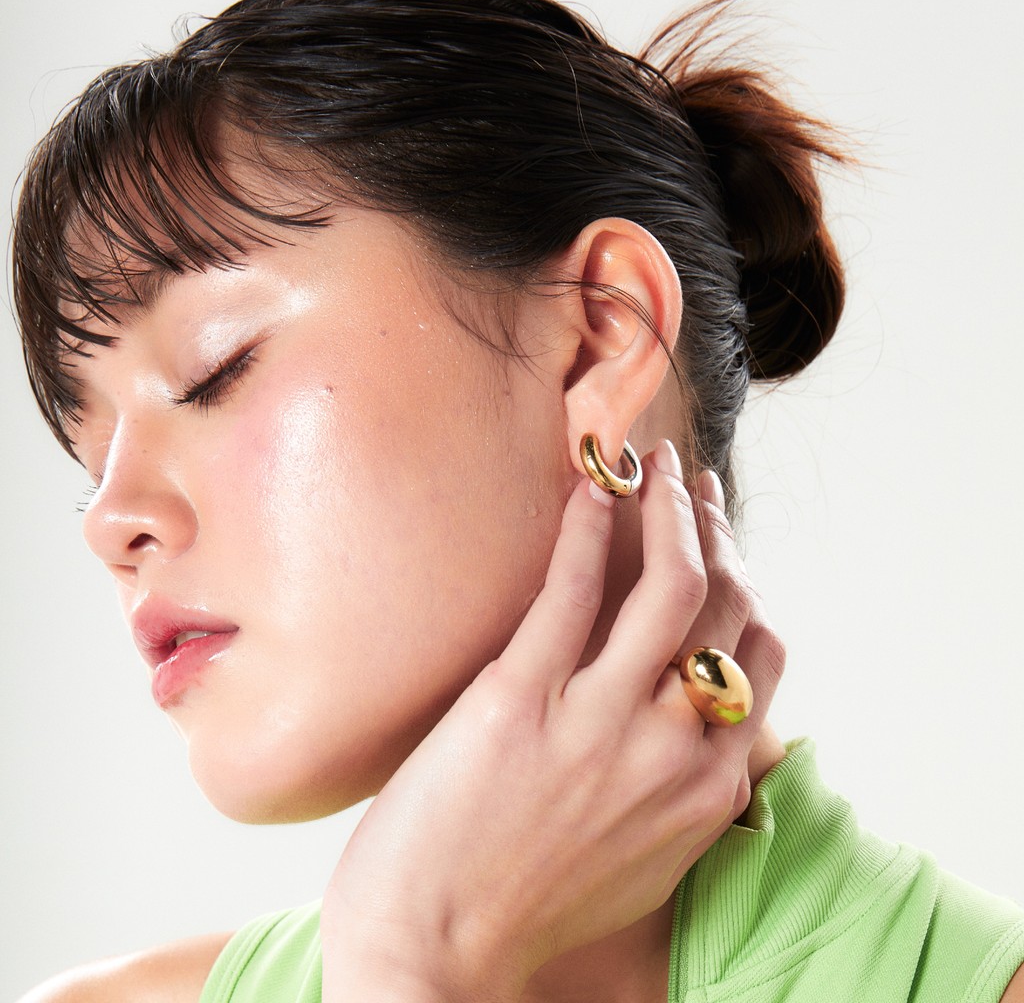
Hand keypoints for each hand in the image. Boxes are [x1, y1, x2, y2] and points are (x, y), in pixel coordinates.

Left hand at [321, 440, 784, 1002]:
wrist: (432, 956)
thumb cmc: (531, 905)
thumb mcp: (647, 857)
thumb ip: (690, 788)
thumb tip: (710, 726)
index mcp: (709, 785)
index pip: (763, 655)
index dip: (748, 583)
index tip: (723, 543)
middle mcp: (672, 746)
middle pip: (728, 605)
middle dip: (718, 528)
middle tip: (691, 483)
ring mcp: (600, 721)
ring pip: (671, 585)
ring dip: (670, 506)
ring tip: (653, 463)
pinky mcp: (520, 700)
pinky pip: (571, 590)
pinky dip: (588, 525)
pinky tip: (591, 483)